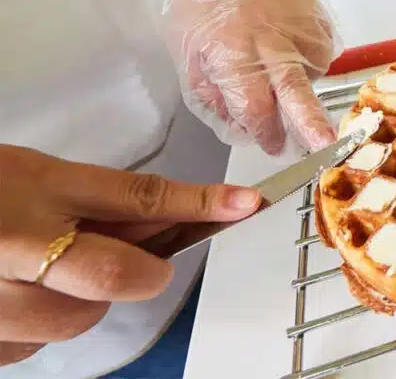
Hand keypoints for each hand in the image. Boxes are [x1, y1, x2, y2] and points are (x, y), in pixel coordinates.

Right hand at [0, 145, 261, 365]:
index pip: (136, 197)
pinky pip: (34, 346)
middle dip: (140, 273)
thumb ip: (98, 201)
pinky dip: (37, 326)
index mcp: (36, 187)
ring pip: (77, 320)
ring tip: (44, 271)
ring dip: (80, 301)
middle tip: (137, 263)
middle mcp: (14, 243)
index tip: (246, 203)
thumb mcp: (33, 175)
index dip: (199, 202)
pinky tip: (12, 295)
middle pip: (113, 277)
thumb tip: (175, 216)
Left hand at [107, 0, 339, 155]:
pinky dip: (313, 57)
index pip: (253, 104)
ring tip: (281, 67)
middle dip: (310, 121)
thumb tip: (243, 127)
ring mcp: (295, 19)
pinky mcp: (314, 7)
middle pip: (293, 86)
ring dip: (303, 82)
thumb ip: (214, 94)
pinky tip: (294, 50)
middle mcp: (267, 35)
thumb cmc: (194, 4)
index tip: (271, 145)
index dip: (263, 131)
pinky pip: (324, 46)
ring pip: (313, 68)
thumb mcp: (187, 54)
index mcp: (229, 48)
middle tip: (327, 146)